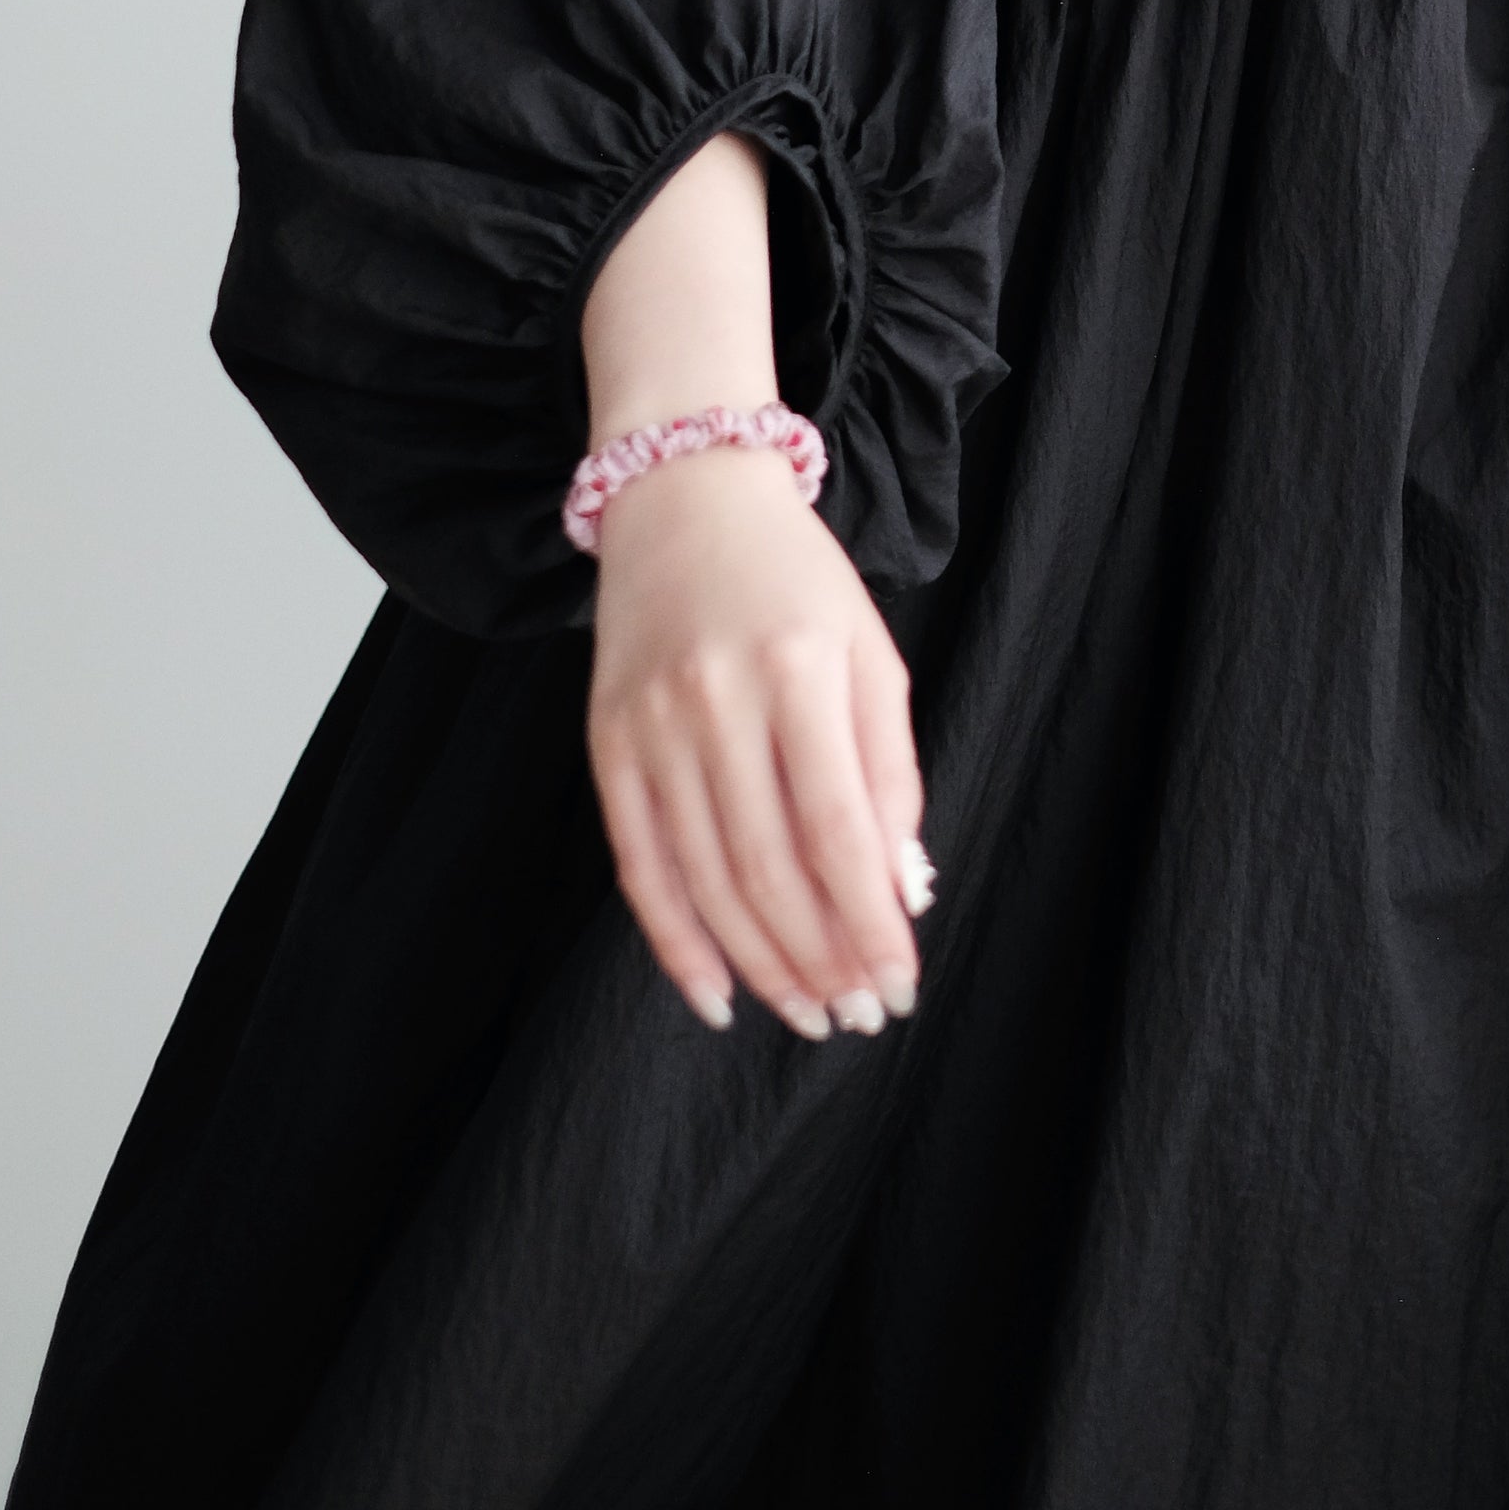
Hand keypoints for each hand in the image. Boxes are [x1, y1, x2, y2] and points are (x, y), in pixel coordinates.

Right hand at [585, 443, 932, 1039]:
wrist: (685, 494)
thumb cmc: (796, 580)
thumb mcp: (869, 652)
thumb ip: (890, 770)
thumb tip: (899, 893)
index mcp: (798, 669)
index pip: (838, 830)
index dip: (869, 924)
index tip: (900, 987)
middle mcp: (718, 699)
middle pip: (769, 868)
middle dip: (820, 960)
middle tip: (859, 1016)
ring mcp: (652, 724)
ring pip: (706, 880)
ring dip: (762, 965)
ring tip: (809, 1015)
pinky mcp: (607, 743)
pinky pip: (639, 866)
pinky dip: (676, 942)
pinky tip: (717, 995)